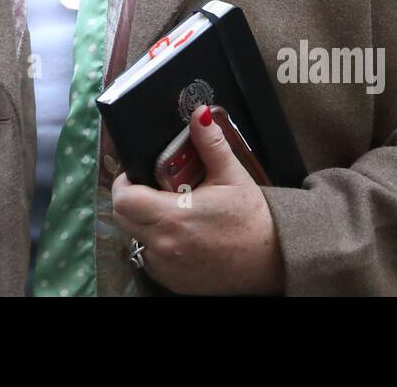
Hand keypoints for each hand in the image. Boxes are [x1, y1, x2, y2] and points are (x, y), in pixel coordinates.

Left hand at [110, 104, 286, 294]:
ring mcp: (167, 268)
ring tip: (170, 211)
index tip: (137, 175)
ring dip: (143, 223)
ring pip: (135, 239)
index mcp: (174, 217)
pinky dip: (156, 245)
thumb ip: (209, 143)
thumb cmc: (253, 218)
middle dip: (131, 200)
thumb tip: (198, 114)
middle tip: (154, 188)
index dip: (124, 183)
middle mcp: (164, 246)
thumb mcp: (232, 175)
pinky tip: (180, 234)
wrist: (274, 259)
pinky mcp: (173, 283)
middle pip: (122, 219)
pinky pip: (150, 260)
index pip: (123, 200)